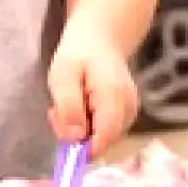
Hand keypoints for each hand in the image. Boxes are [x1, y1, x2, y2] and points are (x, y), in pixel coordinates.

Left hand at [47, 24, 139, 155]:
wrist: (100, 38)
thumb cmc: (78, 54)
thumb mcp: (62, 76)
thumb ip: (69, 107)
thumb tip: (75, 139)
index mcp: (114, 97)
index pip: (105, 138)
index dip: (83, 148)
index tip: (61, 136)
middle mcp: (129, 107)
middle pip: (103, 140)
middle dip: (77, 136)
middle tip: (56, 113)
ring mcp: (131, 110)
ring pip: (103, 137)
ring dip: (80, 130)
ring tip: (65, 106)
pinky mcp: (127, 113)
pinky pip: (106, 130)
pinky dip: (88, 125)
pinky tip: (78, 107)